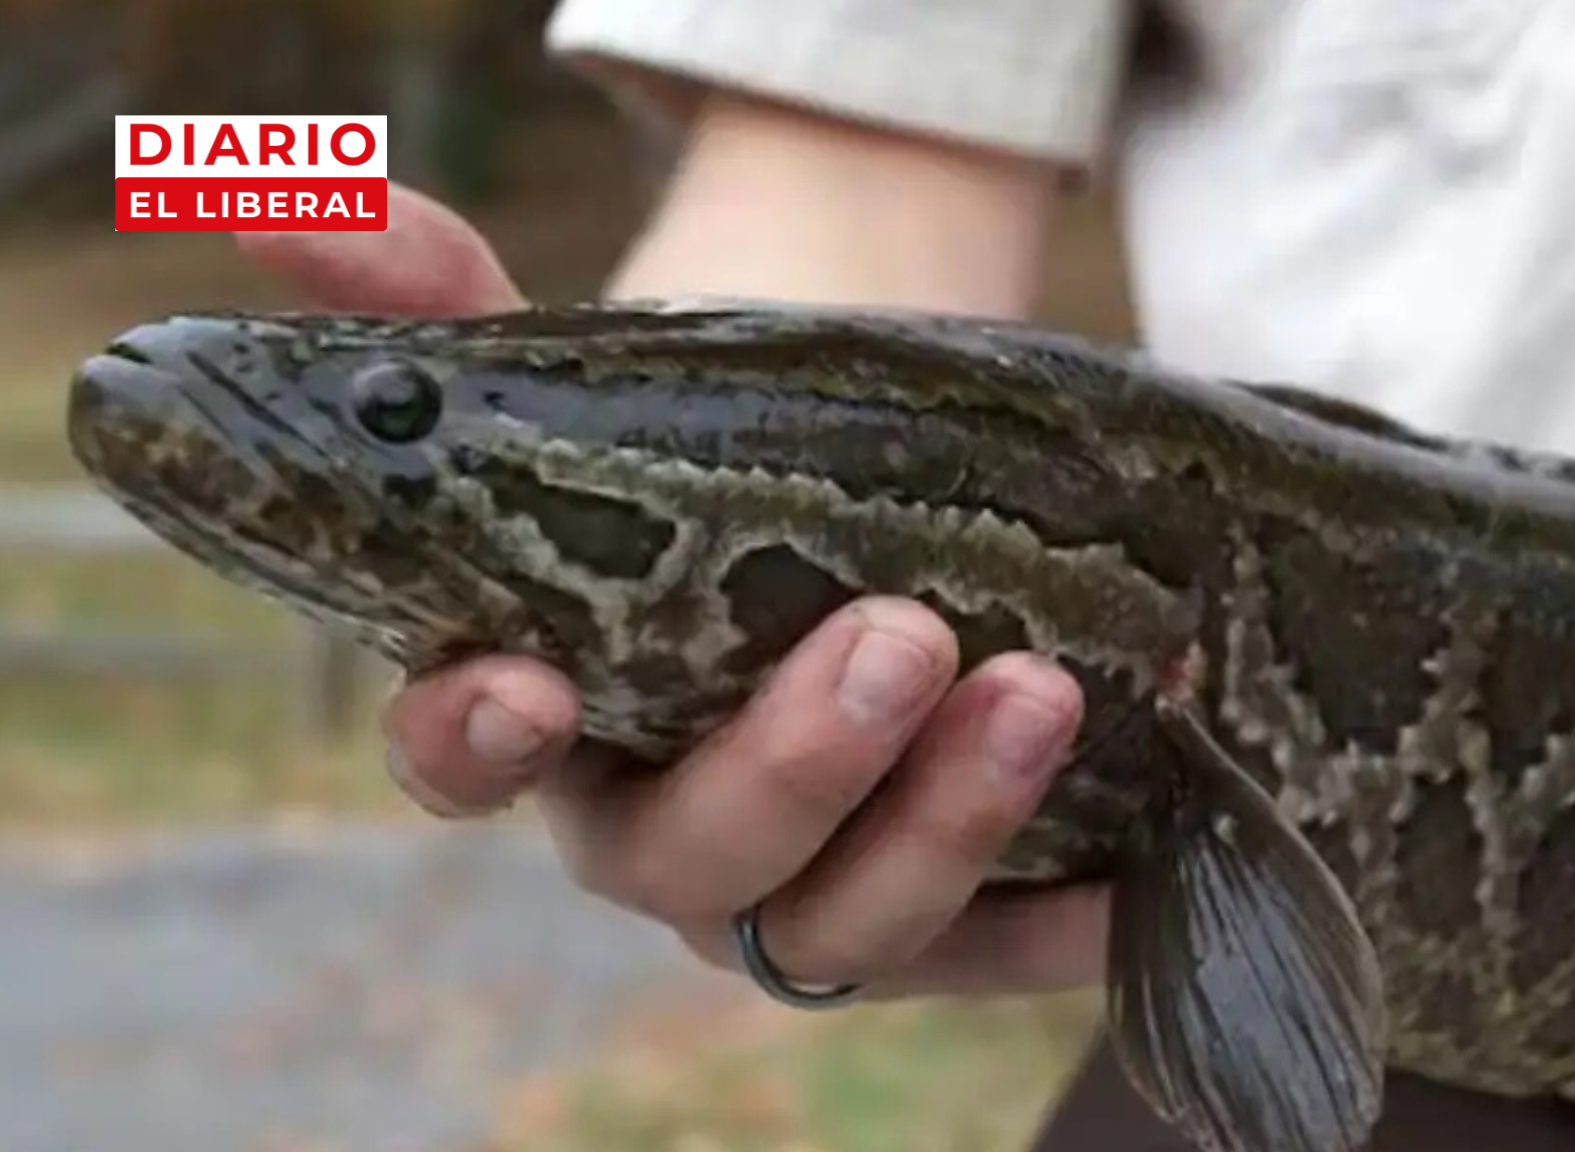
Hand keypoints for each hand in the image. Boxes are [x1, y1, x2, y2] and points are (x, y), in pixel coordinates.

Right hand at [235, 184, 1106, 998]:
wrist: (869, 536)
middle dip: (788, 767)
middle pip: (688, 858)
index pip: (467, 764)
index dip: (473, 742)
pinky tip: (1130, 868)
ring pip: (842, 923)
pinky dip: (1057, 918)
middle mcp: (665, 830)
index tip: (518, 682)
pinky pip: (993, 955)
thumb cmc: (709, 482)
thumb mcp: (591, 383)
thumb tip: (297, 199)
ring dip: (937, 826)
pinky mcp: (940, 925)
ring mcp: (805, 888)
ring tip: (1040, 693)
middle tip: (898, 640)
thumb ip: (454, 306)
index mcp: (551, 718)